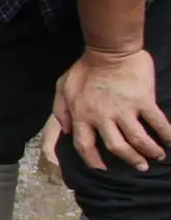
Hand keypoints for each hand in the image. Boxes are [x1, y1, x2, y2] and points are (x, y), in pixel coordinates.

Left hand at [54, 48, 170, 171]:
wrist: (109, 50)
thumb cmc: (85, 68)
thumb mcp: (63, 88)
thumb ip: (61, 110)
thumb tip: (68, 131)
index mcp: (82, 115)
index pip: (84, 145)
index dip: (92, 161)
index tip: (102, 169)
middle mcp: (102, 117)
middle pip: (116, 147)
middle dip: (130, 160)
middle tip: (140, 166)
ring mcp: (124, 110)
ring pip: (138, 140)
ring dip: (149, 151)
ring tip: (158, 156)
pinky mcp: (143, 101)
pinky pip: (158, 123)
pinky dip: (167, 134)